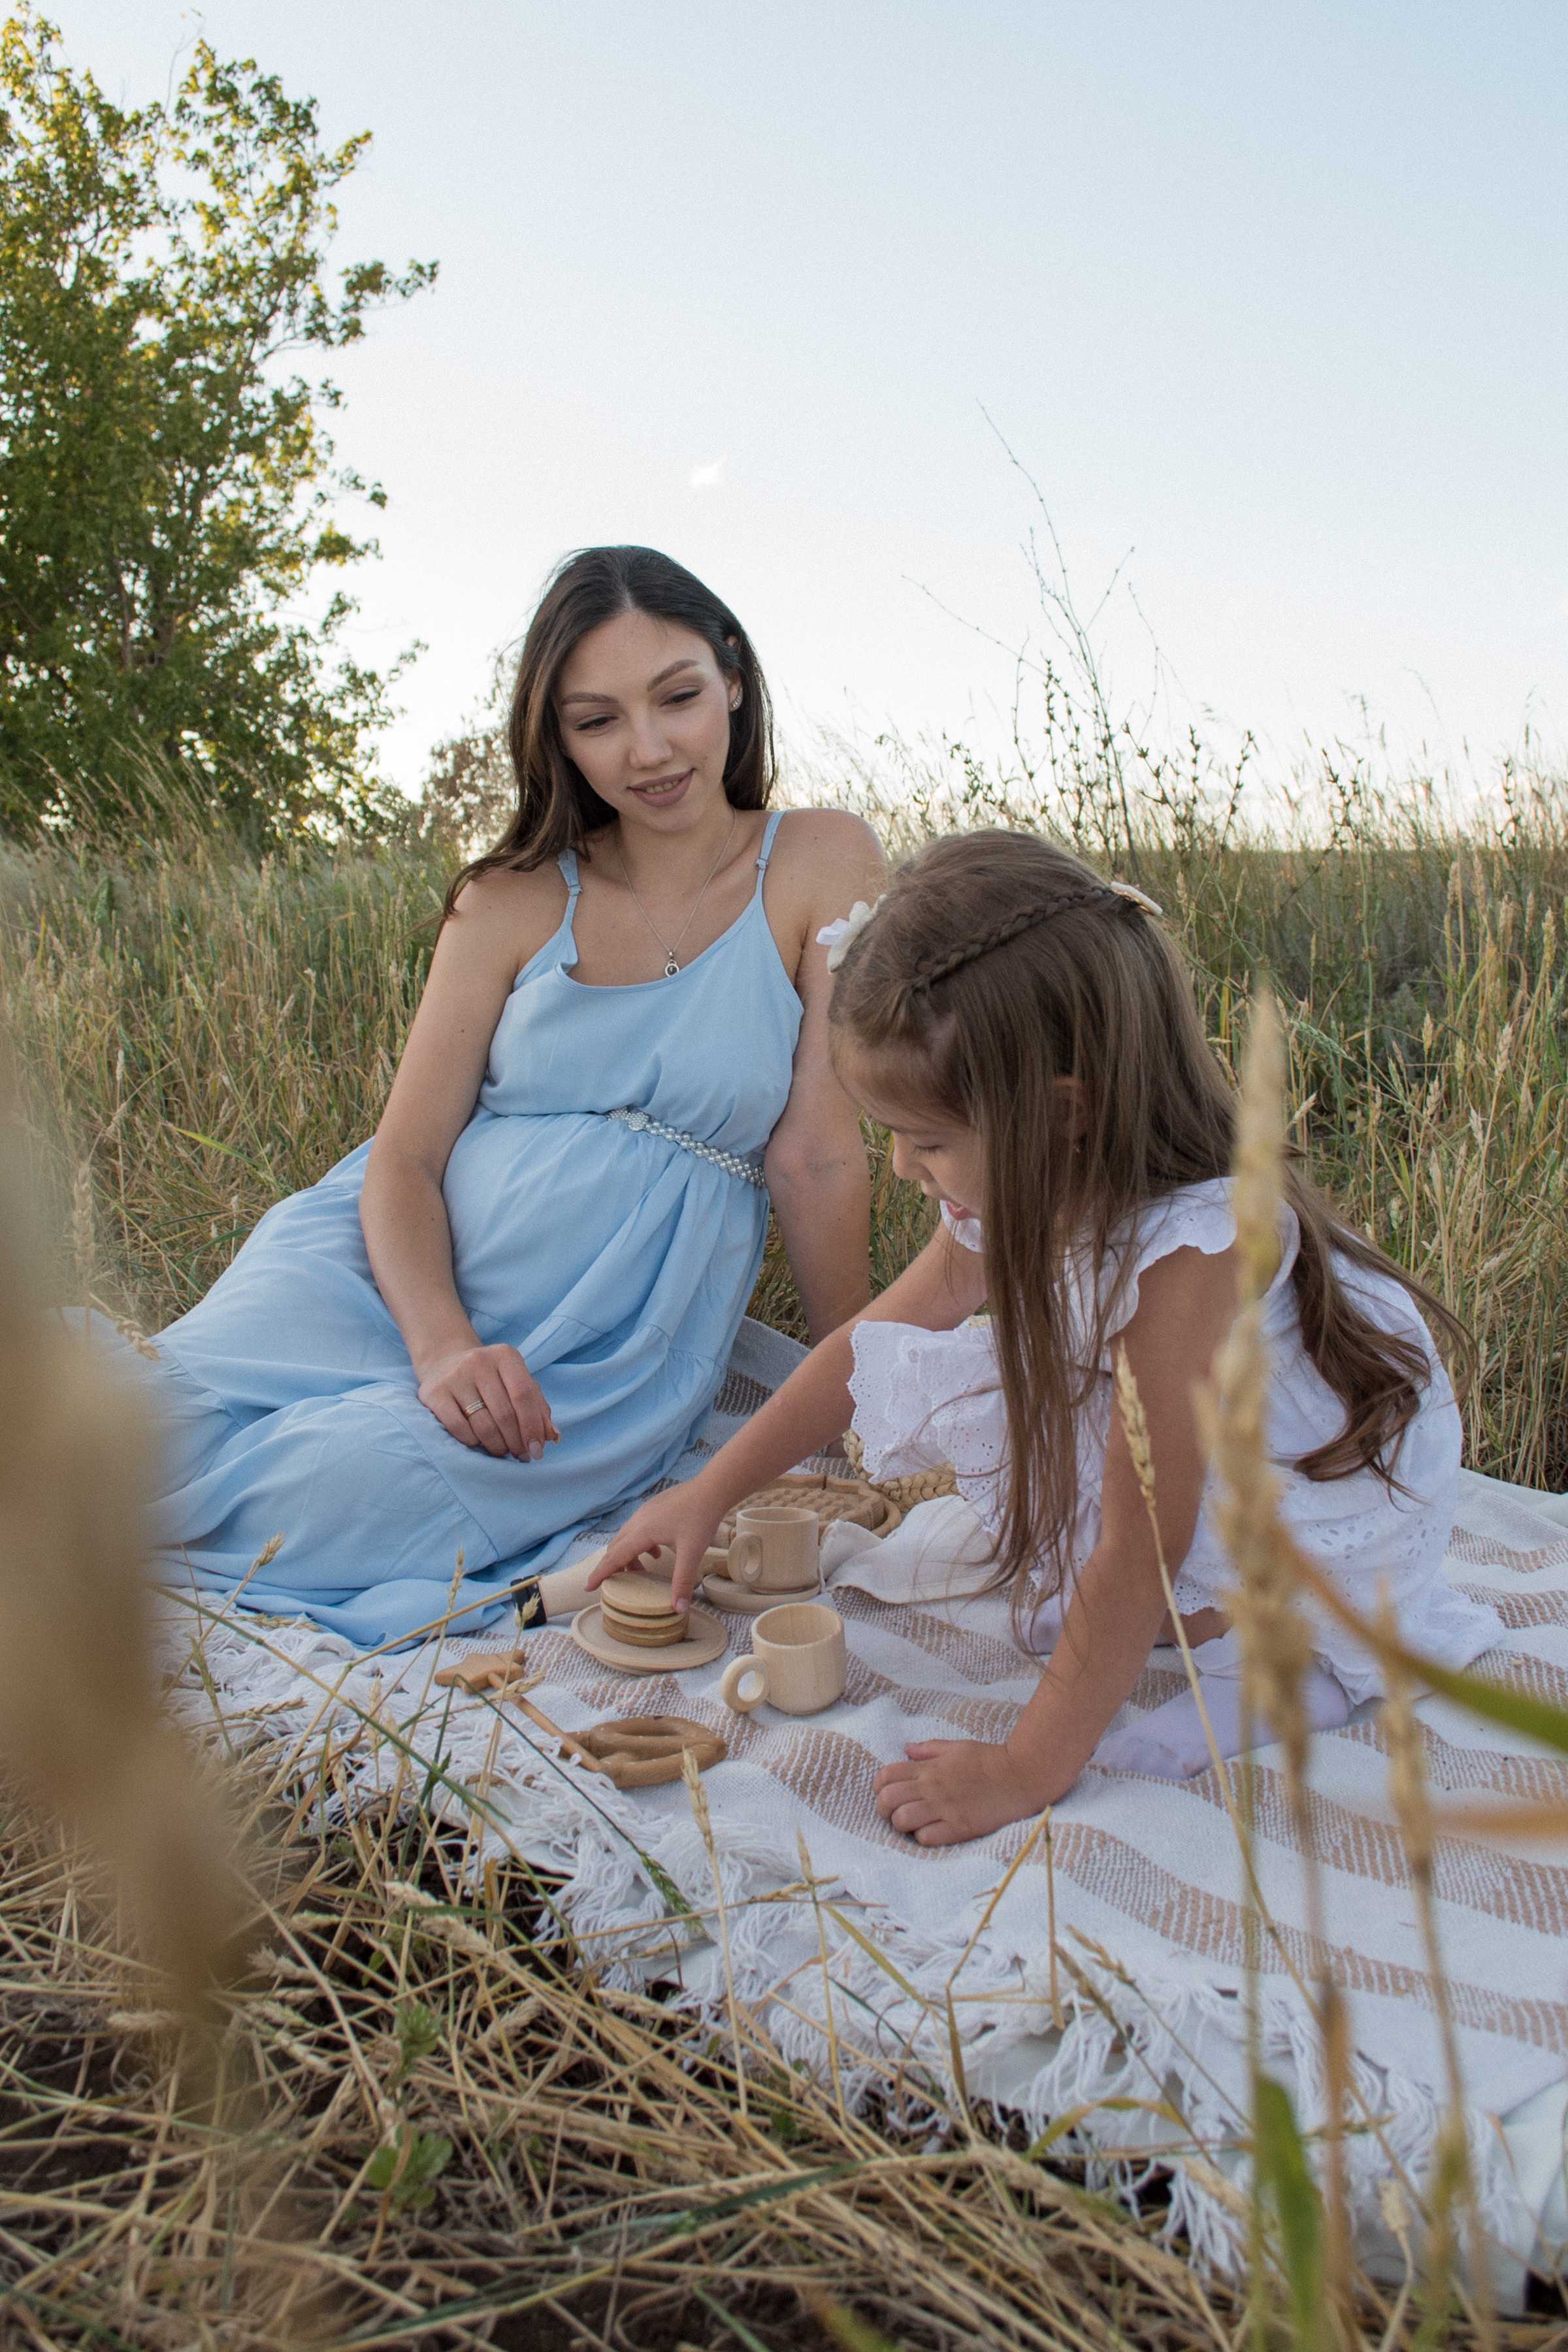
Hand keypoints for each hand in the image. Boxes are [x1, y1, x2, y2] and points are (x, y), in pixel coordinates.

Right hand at [418, 1342, 559, 1459]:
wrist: (445, 1362)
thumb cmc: (491, 1378)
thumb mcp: (517, 1383)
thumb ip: (538, 1407)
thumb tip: (553, 1436)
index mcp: (505, 1355)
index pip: (524, 1395)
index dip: (533, 1426)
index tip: (538, 1449)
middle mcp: (479, 1361)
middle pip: (505, 1414)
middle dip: (517, 1441)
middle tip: (521, 1455)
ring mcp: (454, 1376)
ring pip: (483, 1425)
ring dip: (497, 1446)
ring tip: (502, 1451)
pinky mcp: (433, 1393)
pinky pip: (458, 1428)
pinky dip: (473, 1442)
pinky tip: (478, 1443)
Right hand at [586, 1481, 725, 1613]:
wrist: (711, 1489)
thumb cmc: (700, 1518)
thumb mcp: (691, 1553)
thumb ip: (682, 1581)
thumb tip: (678, 1608)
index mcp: (642, 1531)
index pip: (614, 1556)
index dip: (600, 1573)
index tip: (587, 1586)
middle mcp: (638, 1520)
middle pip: (616, 1547)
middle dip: (613, 1566)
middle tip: (614, 1583)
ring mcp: (645, 1512)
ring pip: (627, 1537)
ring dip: (628, 1555)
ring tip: (640, 1571)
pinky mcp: (654, 1508)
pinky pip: (637, 1529)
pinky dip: (639, 1544)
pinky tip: (656, 1551)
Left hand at [873, 1738, 1048, 1846]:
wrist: (1022, 1775)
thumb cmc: (990, 1760)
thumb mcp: (957, 1747)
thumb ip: (929, 1749)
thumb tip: (906, 1749)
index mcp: (930, 1768)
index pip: (887, 1775)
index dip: (879, 1786)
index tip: (888, 1793)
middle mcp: (932, 1787)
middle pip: (887, 1799)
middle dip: (883, 1809)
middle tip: (894, 1813)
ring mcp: (945, 1808)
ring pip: (902, 1820)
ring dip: (902, 1825)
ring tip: (914, 1825)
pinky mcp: (959, 1826)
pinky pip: (926, 1838)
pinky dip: (924, 1838)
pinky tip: (934, 1832)